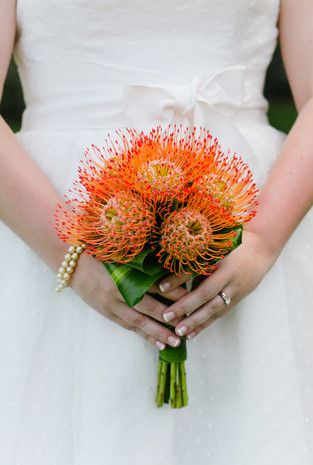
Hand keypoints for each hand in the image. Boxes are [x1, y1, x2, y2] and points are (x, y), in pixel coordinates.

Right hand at [69, 252, 182, 349]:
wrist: (72, 264)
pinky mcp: (108, 313)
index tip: (190, 297)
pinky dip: (144, 335)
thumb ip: (142, 263)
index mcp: (123, 274)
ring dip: (157, 333)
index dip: (171, 292)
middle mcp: (118, 292)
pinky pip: (129, 326)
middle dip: (168, 317)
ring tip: (175, 342)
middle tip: (186, 325)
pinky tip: (157, 343)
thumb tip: (168, 270)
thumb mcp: (121, 255)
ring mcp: (111, 305)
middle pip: (147, 307)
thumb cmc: (99, 254)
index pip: (152, 285)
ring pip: (138, 322)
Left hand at [157, 230, 277, 338]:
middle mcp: (229, 274)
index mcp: (221, 256)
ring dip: (196, 321)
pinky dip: (205, 324)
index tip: (161, 287)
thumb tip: (166, 266)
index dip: (178, 278)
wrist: (261, 249)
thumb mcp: (214, 245)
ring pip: (214, 307)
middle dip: (186, 305)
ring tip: (178, 331)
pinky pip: (219, 313)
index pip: (196, 268)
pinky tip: (191, 334)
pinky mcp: (237, 298)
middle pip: (206, 292)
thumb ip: (195, 256)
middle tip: (166, 316)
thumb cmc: (231, 243)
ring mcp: (235, 288)